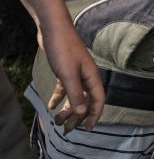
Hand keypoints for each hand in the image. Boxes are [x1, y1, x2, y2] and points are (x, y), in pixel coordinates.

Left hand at [39, 14, 104, 131]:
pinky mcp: (66, 69)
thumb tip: (83, 114)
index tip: (87, 130)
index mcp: (92, 76)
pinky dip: (59, 98)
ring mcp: (76, 72)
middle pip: (86, 101)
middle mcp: (87, 75)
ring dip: (68, 109)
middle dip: (77, 117)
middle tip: (66, 130)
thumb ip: (76, 95)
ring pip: (75, 96)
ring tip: (57, 120)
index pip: (98, 100)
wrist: (53, 28)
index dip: (94, 116)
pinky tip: (51, 105)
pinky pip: (65, 88)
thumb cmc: (63, 49)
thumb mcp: (68, 74)